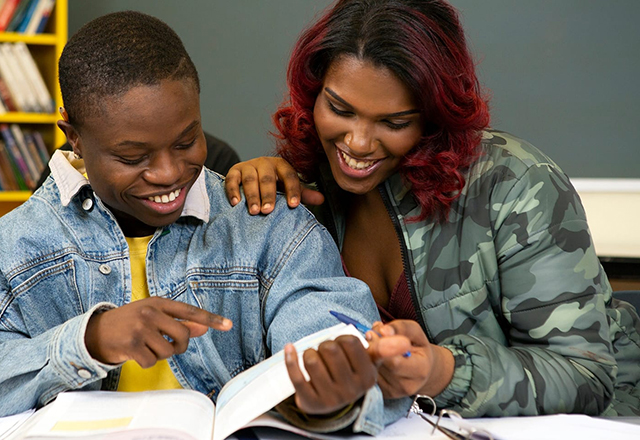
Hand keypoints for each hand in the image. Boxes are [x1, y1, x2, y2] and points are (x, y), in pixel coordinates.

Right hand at [85, 297, 231, 366]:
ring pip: (168, 351)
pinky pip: (152, 362)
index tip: (228, 325)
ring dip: (160, 355)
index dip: (210, 319)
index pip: (190, 311)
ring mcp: (140, 328)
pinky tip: (136, 354)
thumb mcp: (154, 317)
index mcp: (158, 303)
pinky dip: (146, 363)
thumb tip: (203, 329)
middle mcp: (150, 312)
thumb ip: (178, 322)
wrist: (96, 332)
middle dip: (179, 346)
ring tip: (147, 347)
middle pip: (183, 336)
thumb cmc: (131, 323)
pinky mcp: (131, 344)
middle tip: (168, 346)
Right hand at [224, 157, 323, 214]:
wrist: (249, 176)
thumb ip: (303, 194)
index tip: (294, 205)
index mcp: (281, 165)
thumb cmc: (273, 185)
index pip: (290, 175)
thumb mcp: (287, 188)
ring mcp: (248, 166)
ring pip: (250, 179)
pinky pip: (232, 180)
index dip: (293, 190)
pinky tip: (236, 204)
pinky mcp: (234, 171)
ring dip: (252, 195)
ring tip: (254, 211)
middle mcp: (265, 163)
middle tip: (269, 211)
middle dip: (268, 195)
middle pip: (268, 177)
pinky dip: (233, 191)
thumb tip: (322, 199)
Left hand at [284, 335, 376, 414]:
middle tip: (328, 353)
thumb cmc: (350, 374)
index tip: (343, 347)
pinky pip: (295, 375)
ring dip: (310, 353)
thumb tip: (404, 341)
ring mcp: (329, 398)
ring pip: (312, 359)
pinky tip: (290, 349)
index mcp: (367, 378)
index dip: (342, 339)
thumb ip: (384, 348)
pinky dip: (291, 358)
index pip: (350, 341)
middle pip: (330, 348)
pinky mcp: (310, 402)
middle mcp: (350, 390)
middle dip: (326, 345)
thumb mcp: (368, 362)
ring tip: (315, 359)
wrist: (332, 402)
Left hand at [369, 320, 454, 398]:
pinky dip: (367, 365)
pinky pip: (369, 377)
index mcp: (420, 370)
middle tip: (371, 335)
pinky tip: (373, 356)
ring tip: (373, 344)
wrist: (422, 370)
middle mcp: (407, 386)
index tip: (378, 332)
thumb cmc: (418, 349)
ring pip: (372, 372)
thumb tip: (382, 330)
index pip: (395, 362)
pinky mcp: (383, 394)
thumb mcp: (415, 332)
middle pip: (380, 367)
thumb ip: (400, 328)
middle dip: (372, 349)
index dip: (382, 345)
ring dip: (368, 355)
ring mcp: (394, 392)